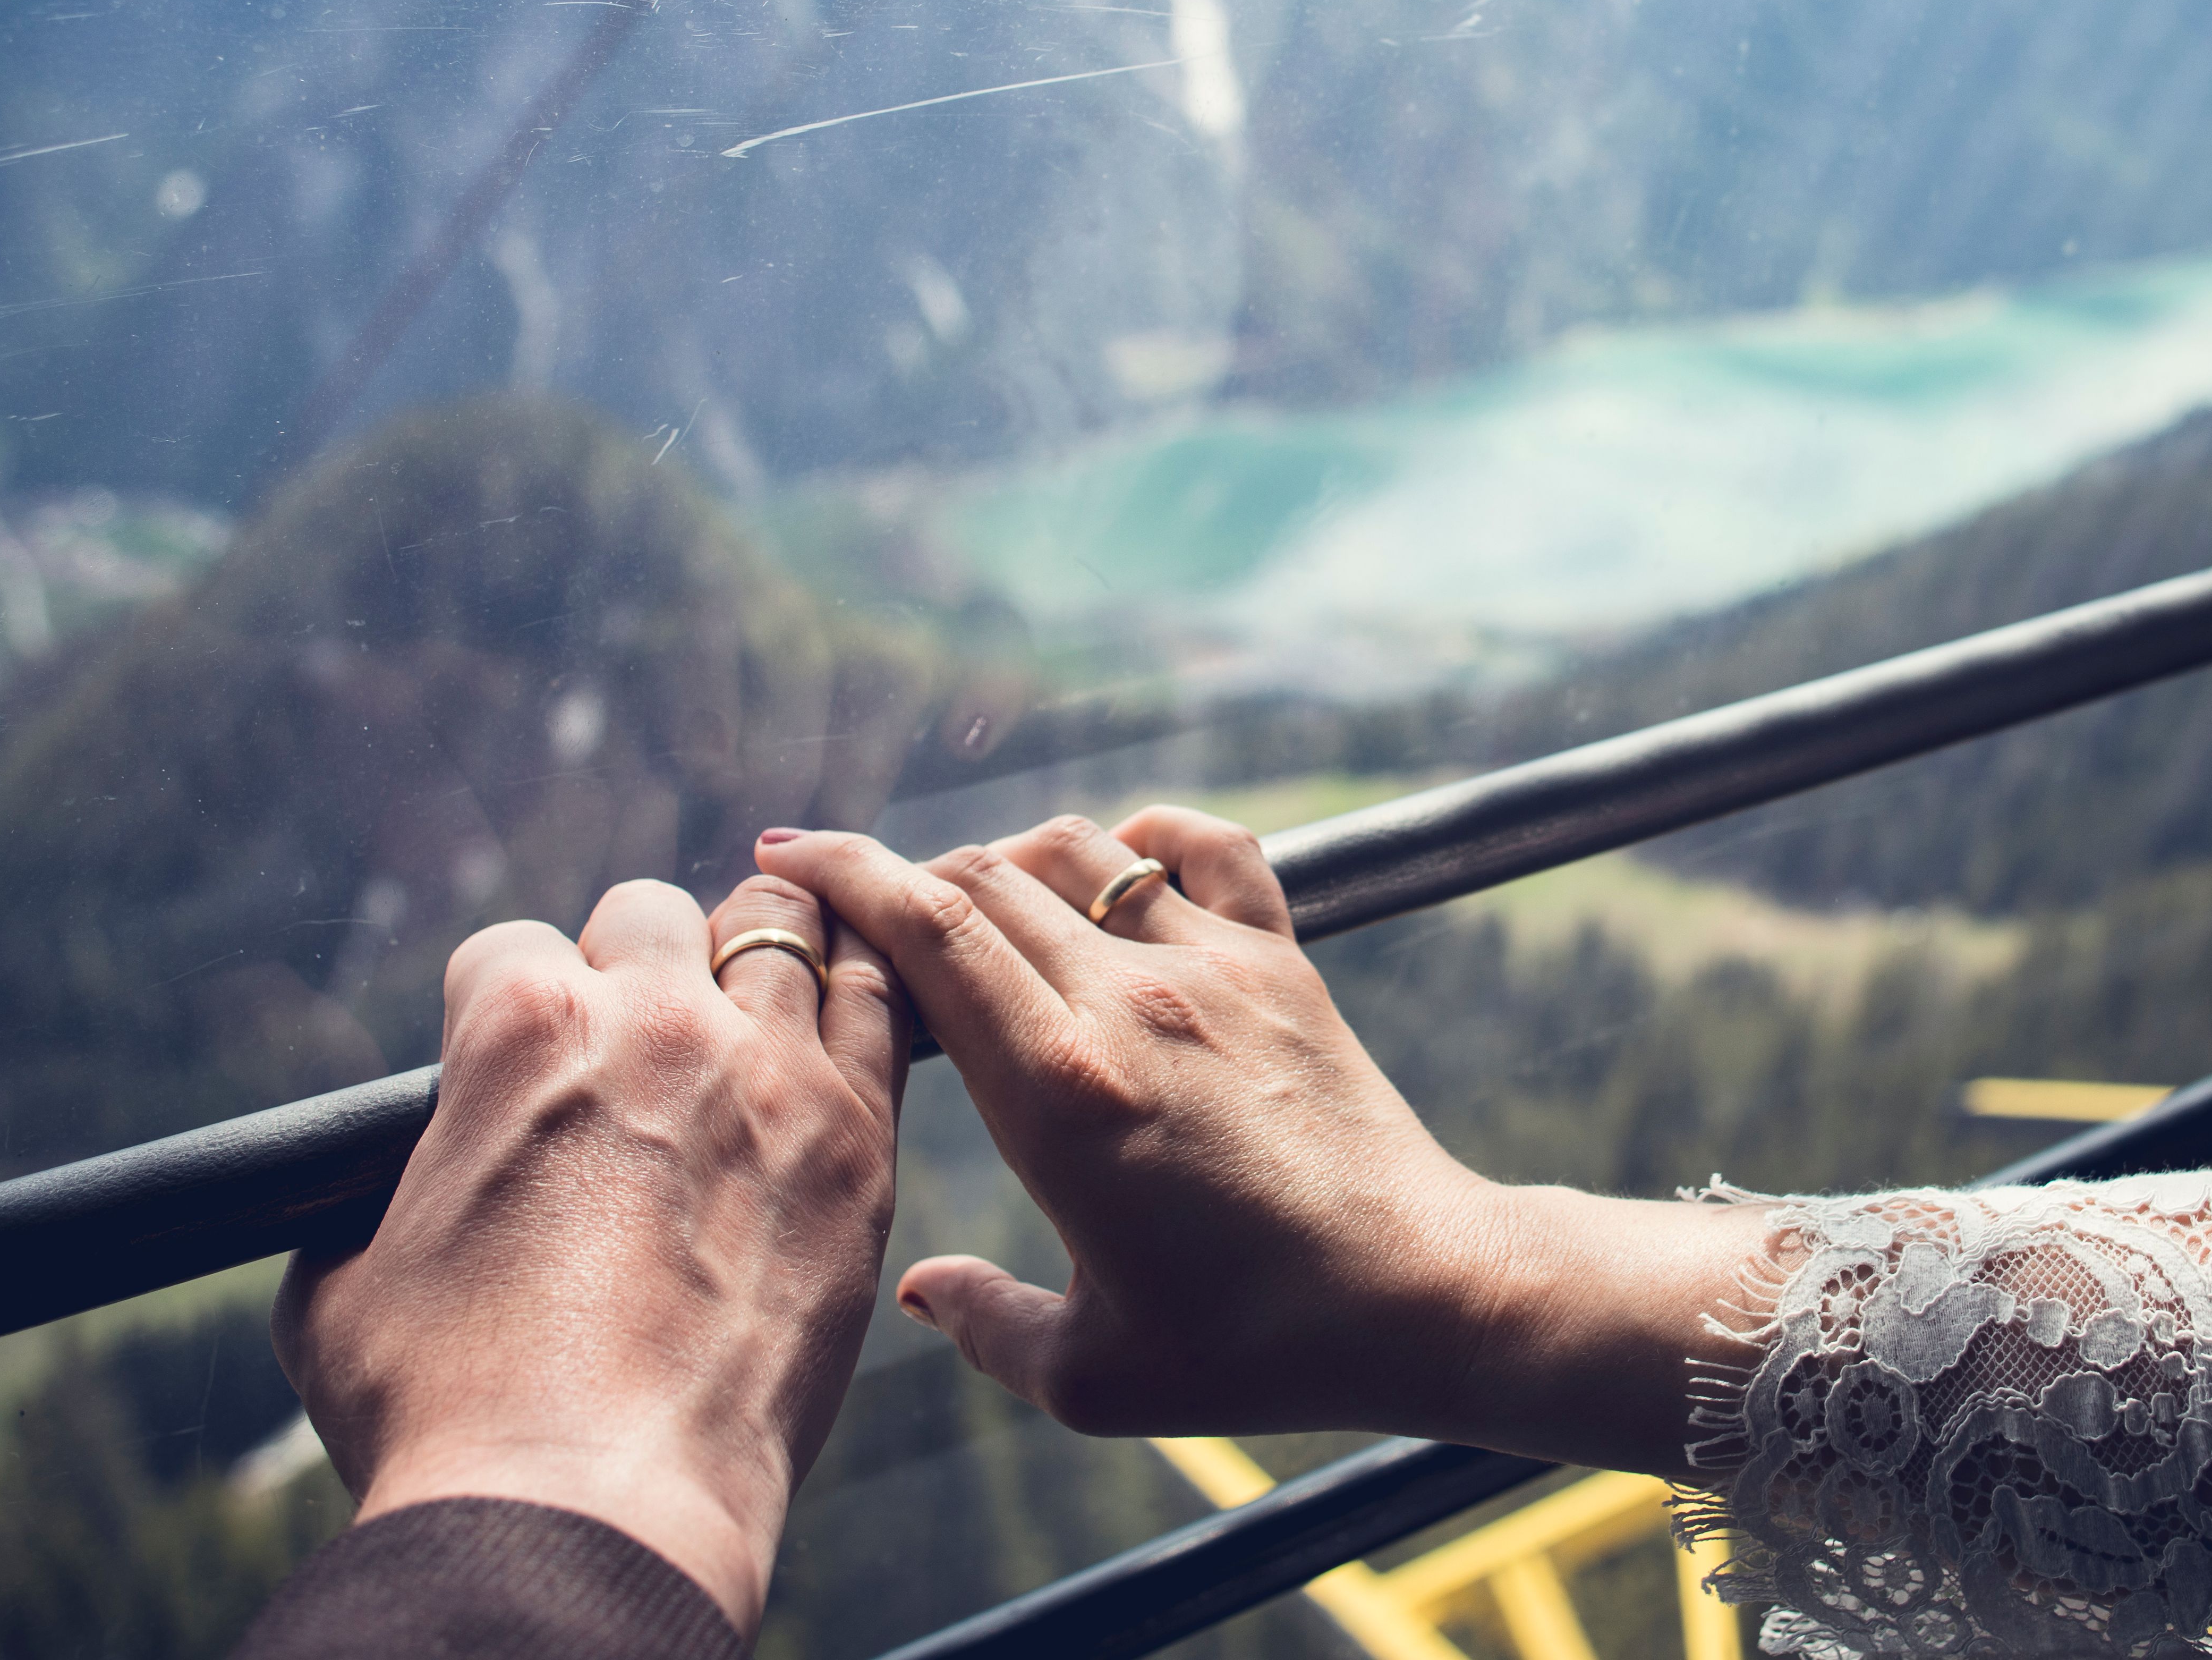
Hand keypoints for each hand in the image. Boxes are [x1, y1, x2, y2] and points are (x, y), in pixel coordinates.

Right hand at [273, 873, 906, 1631]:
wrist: (590, 1510)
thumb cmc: (450, 1418)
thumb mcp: (341, 1288)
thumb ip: (367, 1208)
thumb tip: (374, 1208)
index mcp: (520, 1030)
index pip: (513, 947)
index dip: (510, 1004)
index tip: (531, 1059)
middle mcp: (652, 1021)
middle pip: (650, 917)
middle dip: (634, 965)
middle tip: (641, 1042)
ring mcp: (768, 1072)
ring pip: (782, 932)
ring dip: (752, 961)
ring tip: (748, 1016)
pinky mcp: (858, 1139)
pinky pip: (882, 1003)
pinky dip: (862, 988)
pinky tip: (849, 1012)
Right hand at [757, 814, 1761, 1475]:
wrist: (1421, 1292)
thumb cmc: (1254, 1348)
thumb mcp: (1090, 1377)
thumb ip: (983, 1327)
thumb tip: (920, 1293)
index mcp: (1058, 1090)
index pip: (927, 929)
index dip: (846, 876)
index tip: (790, 856)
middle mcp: (1127, 1002)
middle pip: (983, 881)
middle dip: (903, 877)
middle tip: (861, 909)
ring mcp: (1212, 970)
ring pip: (1077, 852)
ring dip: (1007, 861)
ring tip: (974, 907)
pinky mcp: (1283, 964)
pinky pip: (1208, 849)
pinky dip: (1145, 835)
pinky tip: (1117, 865)